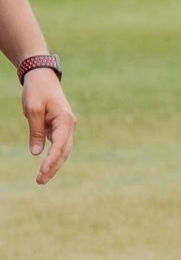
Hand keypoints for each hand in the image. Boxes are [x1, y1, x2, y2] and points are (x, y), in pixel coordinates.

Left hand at [21, 67, 73, 184]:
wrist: (42, 78)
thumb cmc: (37, 91)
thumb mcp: (32, 109)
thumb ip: (35, 131)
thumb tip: (36, 153)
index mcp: (65, 120)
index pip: (60, 145)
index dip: (51, 160)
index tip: (42, 171)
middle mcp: (70, 126)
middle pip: (64, 152)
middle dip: (53, 167)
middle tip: (40, 181)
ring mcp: (66, 128)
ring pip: (63, 151)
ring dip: (53, 165)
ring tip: (41, 178)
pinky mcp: (60, 128)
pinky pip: (59, 146)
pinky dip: (53, 157)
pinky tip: (45, 167)